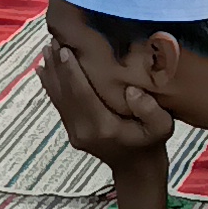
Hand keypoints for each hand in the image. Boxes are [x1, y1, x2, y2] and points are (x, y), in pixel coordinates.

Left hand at [37, 40, 175, 208]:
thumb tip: (130, 90)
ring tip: (47, 47)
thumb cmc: (151, 144)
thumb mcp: (163, 128)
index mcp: (102, 126)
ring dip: (52, 72)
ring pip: (58, 98)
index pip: (82, 94)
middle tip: (54, 38)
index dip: (72, 71)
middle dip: (58, 65)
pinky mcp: (72, 131)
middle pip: (65, 93)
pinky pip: (59, 105)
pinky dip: (50, 86)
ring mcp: (74, 132)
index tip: (65, 48)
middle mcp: (83, 129)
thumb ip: (150, 110)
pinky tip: (44, 69)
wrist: (137, 170)